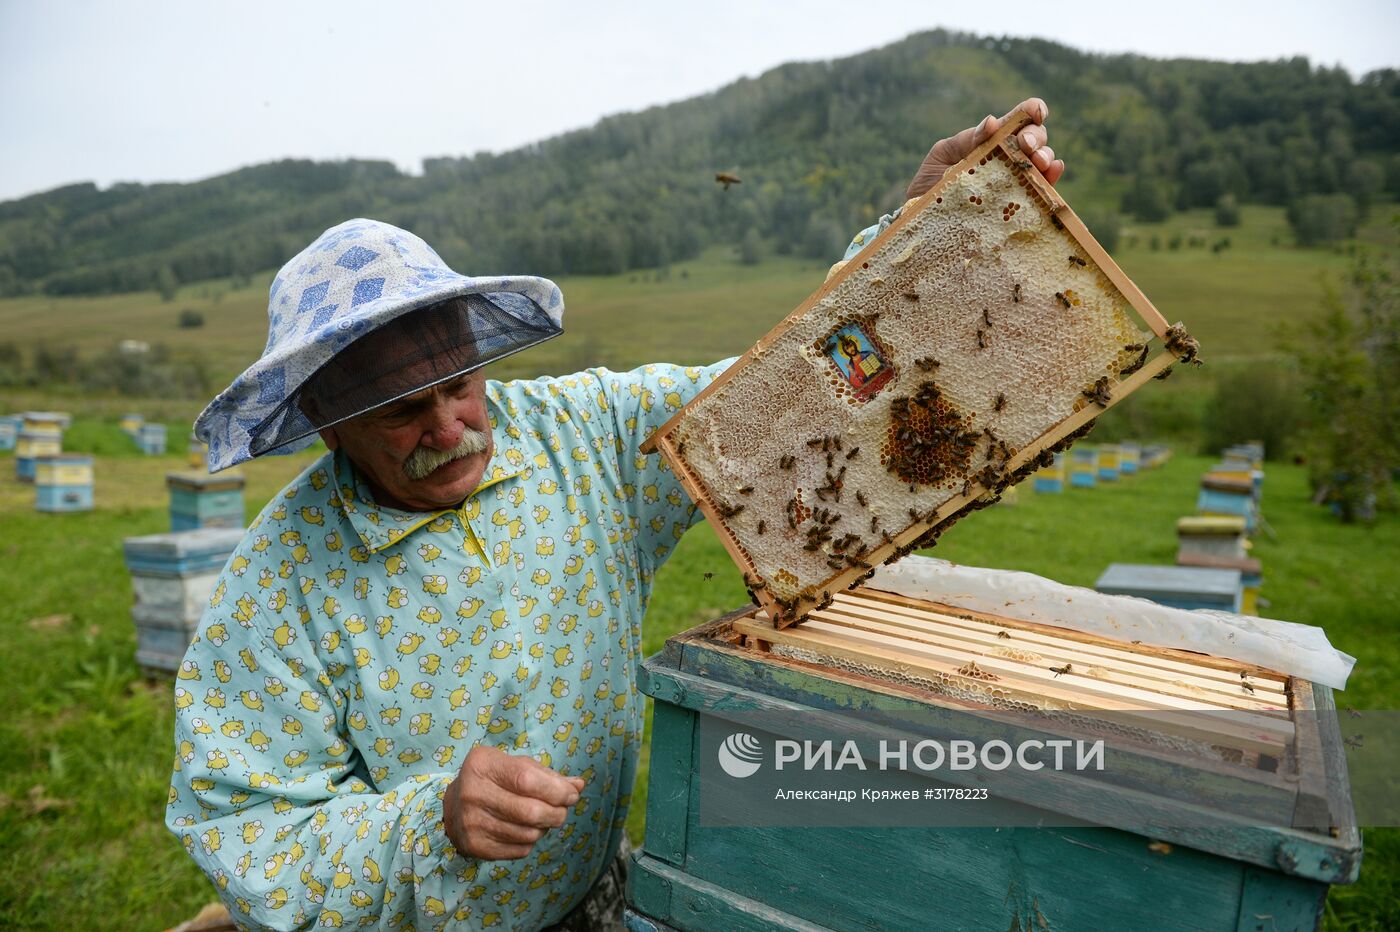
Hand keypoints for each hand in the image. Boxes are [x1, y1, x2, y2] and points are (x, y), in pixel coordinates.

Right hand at [443, 745, 585, 859]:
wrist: (453, 806)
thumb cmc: (494, 780)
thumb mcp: (516, 766)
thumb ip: (548, 775)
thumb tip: (579, 785)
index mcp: (483, 765)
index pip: (528, 780)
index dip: (557, 790)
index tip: (572, 795)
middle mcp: (473, 793)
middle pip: (530, 811)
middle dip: (557, 813)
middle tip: (562, 811)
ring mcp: (471, 822)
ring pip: (528, 834)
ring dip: (544, 828)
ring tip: (541, 819)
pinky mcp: (474, 846)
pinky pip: (519, 850)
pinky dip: (531, 842)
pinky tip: (525, 830)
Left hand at [905, 97, 1063, 199]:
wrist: (922, 219)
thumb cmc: (930, 185)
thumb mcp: (942, 157)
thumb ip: (966, 140)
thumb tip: (992, 122)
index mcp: (989, 141)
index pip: (1016, 120)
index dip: (1031, 111)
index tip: (1036, 111)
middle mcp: (1007, 158)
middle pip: (1035, 138)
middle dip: (1035, 137)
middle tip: (1025, 145)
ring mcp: (1015, 180)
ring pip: (1042, 161)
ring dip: (1045, 156)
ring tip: (1039, 162)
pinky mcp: (1018, 205)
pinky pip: (1042, 189)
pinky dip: (1052, 178)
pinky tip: (1053, 172)